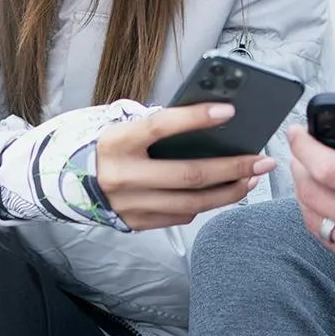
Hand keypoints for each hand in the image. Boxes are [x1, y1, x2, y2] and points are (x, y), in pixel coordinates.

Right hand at [94, 104, 277, 229]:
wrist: (73, 183)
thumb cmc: (113, 148)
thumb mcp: (126, 129)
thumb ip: (159, 127)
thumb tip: (211, 123)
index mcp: (117, 142)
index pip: (161, 126)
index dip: (196, 118)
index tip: (229, 111)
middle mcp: (122, 175)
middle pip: (188, 175)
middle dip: (232, 168)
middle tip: (261, 160)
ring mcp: (130, 204)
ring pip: (192, 202)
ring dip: (229, 191)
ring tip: (251, 178)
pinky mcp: (138, 223)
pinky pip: (181, 216)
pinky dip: (207, 204)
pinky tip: (224, 192)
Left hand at [290, 79, 334, 306]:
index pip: (331, 172)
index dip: (306, 149)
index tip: (297, 133)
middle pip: (313, 195)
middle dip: (298, 167)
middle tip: (300, 150)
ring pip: (315, 219)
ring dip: (303, 193)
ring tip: (306, 172)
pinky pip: (329, 241)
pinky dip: (319, 218)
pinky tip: (322, 201)